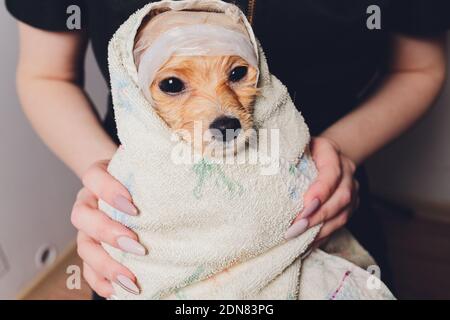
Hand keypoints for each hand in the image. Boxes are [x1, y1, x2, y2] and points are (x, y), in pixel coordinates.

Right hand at [71, 160, 145, 297]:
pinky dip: (99, 280)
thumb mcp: (146, 165)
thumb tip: (184, 155)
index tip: (133, 206)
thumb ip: (155, 160)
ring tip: (129, 278)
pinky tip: (116, 290)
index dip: (108, 191)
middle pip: (83, 216)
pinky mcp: (90, 248)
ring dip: (106, 264)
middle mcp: (88, 201)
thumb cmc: (140, 178)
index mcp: (98, 177)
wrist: (128, 186)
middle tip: (136, 245)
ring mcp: (86, 228)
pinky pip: (86, 267)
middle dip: (108, 233)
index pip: (93, 177)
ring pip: (83, 246)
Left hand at [285, 137, 358, 242]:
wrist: (330, 154)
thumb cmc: (308, 150)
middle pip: (340, 198)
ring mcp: (352, 193)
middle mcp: (347, 175)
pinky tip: (306, 243)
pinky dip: (323, 236)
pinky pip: (339, 225)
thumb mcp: (298, 145)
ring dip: (320, 230)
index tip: (305, 206)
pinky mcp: (349, 208)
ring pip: (342, 215)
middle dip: (317, 216)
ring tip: (298, 239)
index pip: (331, 174)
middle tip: (295, 228)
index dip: (320, 191)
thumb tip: (263, 163)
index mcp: (333, 155)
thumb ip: (287, 152)